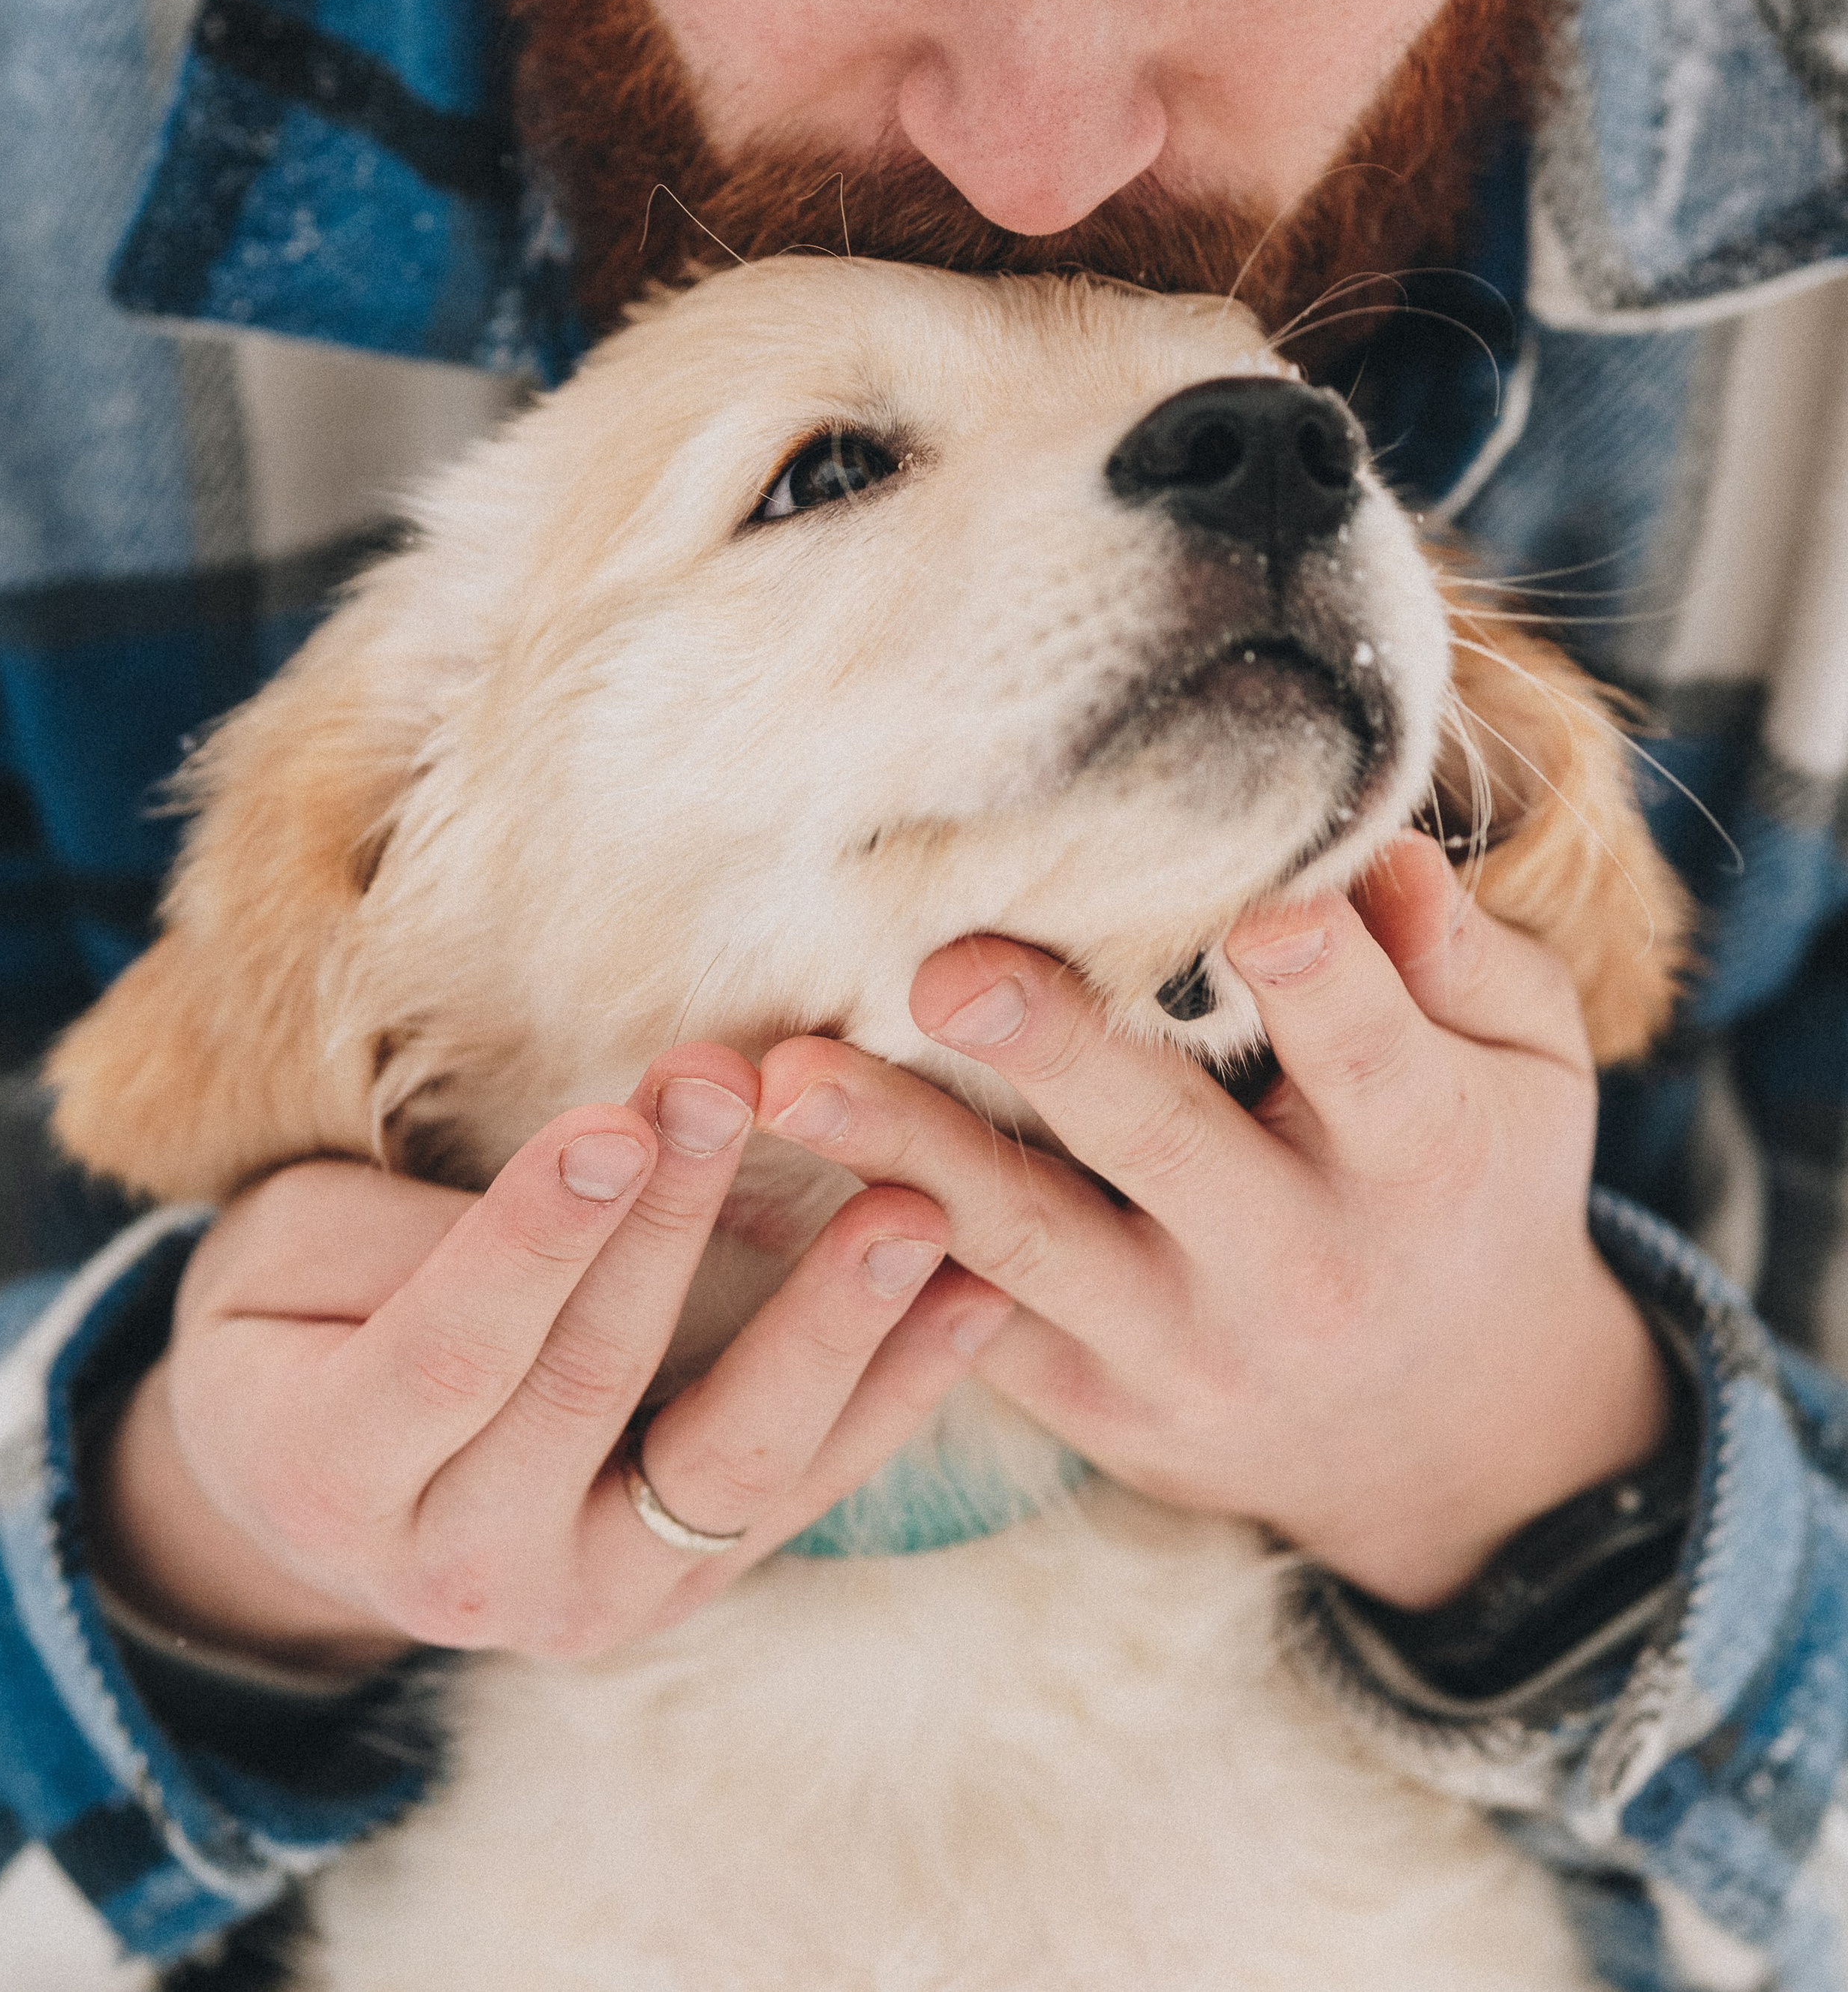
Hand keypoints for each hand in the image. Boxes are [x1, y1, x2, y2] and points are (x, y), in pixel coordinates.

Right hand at [85, 1044, 1010, 1669]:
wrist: (308, 1501)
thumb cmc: (293, 1328)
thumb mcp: (288, 1260)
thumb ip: (409, 1233)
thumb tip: (594, 1162)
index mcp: (333, 1476)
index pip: (454, 1348)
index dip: (541, 1236)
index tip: (623, 1118)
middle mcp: (458, 1569)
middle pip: (588, 1388)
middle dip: (672, 1227)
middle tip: (742, 1089)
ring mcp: (584, 1598)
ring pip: (724, 1472)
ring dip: (827, 1334)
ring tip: (914, 1217)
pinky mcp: (681, 1589)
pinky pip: (799, 1495)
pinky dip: (894, 1399)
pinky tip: (973, 1298)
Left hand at [756, 835, 1668, 1607]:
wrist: (1449, 1440)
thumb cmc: (1475, 1186)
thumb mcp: (1527, 1069)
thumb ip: (1465, 957)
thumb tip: (1378, 854)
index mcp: (1423, 1156)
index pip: (1369, 1054)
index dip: (1319, 982)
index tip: (1252, 908)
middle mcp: (1303, 1261)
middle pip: (1164, 1148)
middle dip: (1054, 1054)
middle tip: (946, 968)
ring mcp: (1188, 1347)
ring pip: (1028, 1244)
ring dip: (901, 1154)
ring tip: (786, 1078)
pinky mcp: (1098, 1402)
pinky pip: (973, 1328)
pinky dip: (872, 1261)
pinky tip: (766, 1184)